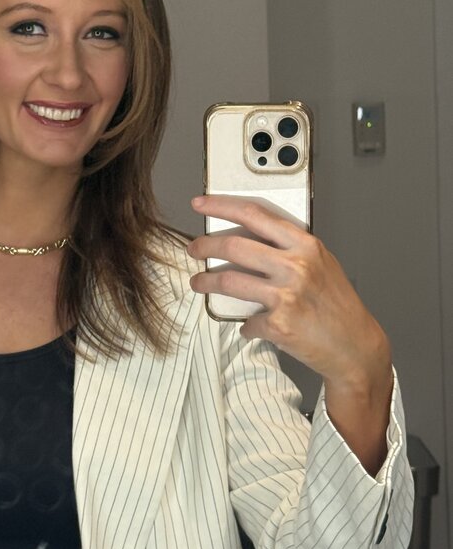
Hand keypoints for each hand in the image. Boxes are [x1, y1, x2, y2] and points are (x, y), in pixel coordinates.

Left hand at [187, 195, 390, 386]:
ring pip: (229, 281)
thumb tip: (251, 239)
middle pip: (234, 246)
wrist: (355, 344)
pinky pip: (247, 322)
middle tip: (194, 249)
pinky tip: (250, 327)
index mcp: (305, 245)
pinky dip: (245, 325)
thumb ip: (290, 249)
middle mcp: (296, 266)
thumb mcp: (321, 263)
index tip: (201, 204)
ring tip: (199, 282)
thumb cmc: (337, 305)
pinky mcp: (279, 324)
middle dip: (205, 246)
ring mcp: (287, 295)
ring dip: (206, 282)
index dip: (222, 206)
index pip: (256, 215)